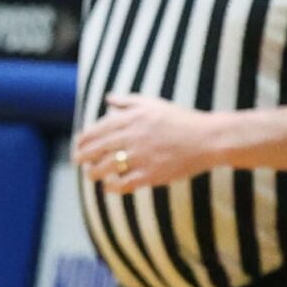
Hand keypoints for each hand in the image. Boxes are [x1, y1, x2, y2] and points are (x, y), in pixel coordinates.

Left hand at [72, 93, 220, 193]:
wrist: (207, 138)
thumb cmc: (180, 120)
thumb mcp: (154, 104)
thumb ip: (128, 101)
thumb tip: (107, 99)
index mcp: (132, 118)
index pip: (97, 130)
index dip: (83, 139)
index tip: (78, 145)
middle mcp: (133, 136)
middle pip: (96, 149)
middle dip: (83, 156)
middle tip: (78, 161)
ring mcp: (141, 156)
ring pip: (105, 168)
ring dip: (94, 173)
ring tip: (92, 175)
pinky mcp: (149, 175)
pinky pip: (122, 184)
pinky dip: (111, 186)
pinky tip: (109, 185)